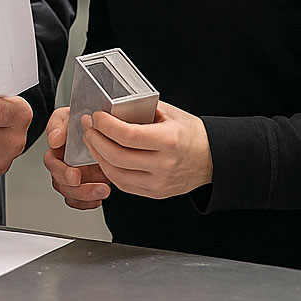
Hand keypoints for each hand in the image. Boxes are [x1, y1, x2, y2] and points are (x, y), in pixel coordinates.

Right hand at [41, 106, 111, 209]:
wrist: (99, 126)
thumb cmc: (81, 119)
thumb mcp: (69, 115)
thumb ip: (59, 125)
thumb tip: (54, 140)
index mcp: (57, 149)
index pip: (51, 164)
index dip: (62, 172)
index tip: (75, 176)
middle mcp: (63, 165)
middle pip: (61, 184)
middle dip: (78, 190)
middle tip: (98, 187)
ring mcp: (75, 176)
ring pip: (71, 195)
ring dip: (87, 196)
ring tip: (105, 190)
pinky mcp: (86, 184)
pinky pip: (81, 201)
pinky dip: (90, 202)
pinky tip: (99, 197)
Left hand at [80, 100, 212, 198]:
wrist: (212, 159)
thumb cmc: (192, 134)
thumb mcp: (170, 114)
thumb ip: (142, 110)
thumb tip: (112, 107)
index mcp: (169, 141)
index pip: (127, 136)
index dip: (105, 126)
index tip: (96, 116)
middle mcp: (164, 165)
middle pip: (117, 156)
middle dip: (95, 139)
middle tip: (88, 126)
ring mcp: (159, 183)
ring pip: (116, 173)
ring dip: (98, 155)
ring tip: (92, 140)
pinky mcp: (155, 193)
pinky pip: (124, 184)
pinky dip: (109, 170)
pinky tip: (104, 156)